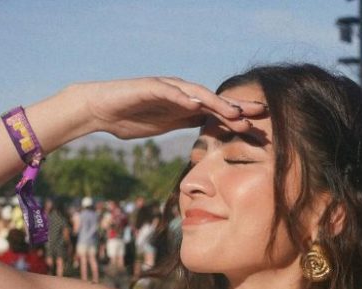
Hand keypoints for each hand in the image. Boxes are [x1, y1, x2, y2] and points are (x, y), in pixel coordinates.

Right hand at [70, 76, 267, 140]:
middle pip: (213, 99)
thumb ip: (183, 122)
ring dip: (216, 102)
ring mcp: (166, 88)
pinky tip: (197, 103)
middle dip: (236, 106)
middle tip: (260, 113)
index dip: (236, 117)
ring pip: (197, 93)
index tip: (258, 126)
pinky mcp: (150, 86)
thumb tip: (204, 128)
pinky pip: (170, 91)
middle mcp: (180, 92)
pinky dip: (183, 97)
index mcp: (184, 104)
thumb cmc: (129, 117)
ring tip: (234, 111)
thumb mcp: (163, 124)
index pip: (215, 110)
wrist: (100, 109)